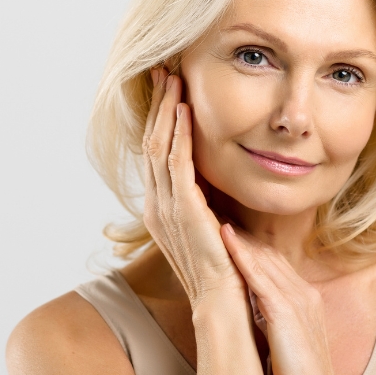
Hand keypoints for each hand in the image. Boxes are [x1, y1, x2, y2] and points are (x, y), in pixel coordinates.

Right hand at [142, 67, 245, 306]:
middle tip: (163, 71)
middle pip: (151, 142)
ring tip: (172, 78)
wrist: (223, 303)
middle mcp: (157, 205)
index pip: (155, 153)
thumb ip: (207, 202)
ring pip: (158, 145)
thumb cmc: (224, 270)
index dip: (159, 119)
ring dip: (165, 109)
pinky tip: (184, 109)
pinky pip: (176, 161)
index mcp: (161, 209)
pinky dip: (178, 133)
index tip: (167, 90)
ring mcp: (166, 207)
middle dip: (157, 105)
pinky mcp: (183, 208)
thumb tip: (216, 178)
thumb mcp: (211, 227)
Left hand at [221, 223, 344, 374]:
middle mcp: (303, 293)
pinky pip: (262, 278)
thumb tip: (251, 308)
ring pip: (264, 258)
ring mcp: (298, 302)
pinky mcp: (288, 315)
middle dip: (239, 229)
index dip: (246, 242)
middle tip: (213, 204)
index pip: (272, 261)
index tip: (221, 224)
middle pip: (268, 251)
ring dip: (237, 234)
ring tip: (213, 210)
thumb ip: (272, 318)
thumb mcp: (285, 340)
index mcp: (303, 299)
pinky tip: (225, 239)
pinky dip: (243, 256)